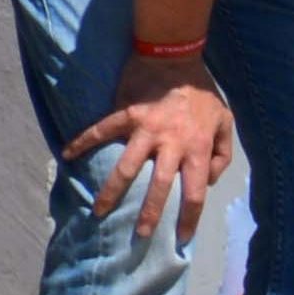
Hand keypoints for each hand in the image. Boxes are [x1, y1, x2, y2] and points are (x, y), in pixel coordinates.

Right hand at [69, 57, 236, 239]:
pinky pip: (101, 130)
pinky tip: (67, 154)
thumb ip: (223, 154)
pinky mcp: (126, 114)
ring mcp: (146, 129)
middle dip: (150, 214)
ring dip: (112, 192)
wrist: (178, 57)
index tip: (183, 237)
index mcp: (197, 147)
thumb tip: (209, 181)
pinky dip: (82, 141)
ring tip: (99, 211)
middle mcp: (171, 143)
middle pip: (160, 187)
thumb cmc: (204, 93)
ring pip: (126, 167)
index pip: (195, 192)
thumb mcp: (226, 121)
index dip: (189, 218)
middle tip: (140, 236)